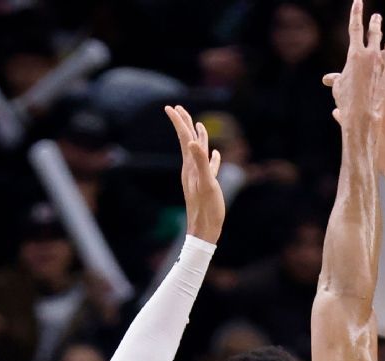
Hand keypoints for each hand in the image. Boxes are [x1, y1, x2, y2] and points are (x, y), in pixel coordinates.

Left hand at [164, 105, 224, 242]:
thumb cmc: (207, 209)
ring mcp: (199, 176)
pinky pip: (209, 165)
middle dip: (183, 124)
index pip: (183, 138)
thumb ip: (201, 162)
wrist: (204, 230)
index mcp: (191, 166)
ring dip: (197, 137)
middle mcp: (192, 168)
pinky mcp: (207, 184)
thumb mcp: (207, 184)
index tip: (170, 106)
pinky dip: (211, 157)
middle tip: (178, 108)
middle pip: (186, 141)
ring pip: (197, 151)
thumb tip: (192, 142)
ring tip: (198, 125)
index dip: (178, 122)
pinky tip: (215, 154)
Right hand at [322, 1, 384, 134]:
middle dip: (375, 23)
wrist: (365, 117)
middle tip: (377, 17)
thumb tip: (327, 79)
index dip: (356, 13)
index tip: (358, 2)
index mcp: (355, 54)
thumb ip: (336, 78)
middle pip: (375, 33)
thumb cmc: (348, 103)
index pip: (355, 28)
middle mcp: (373, 55)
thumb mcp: (339, 88)